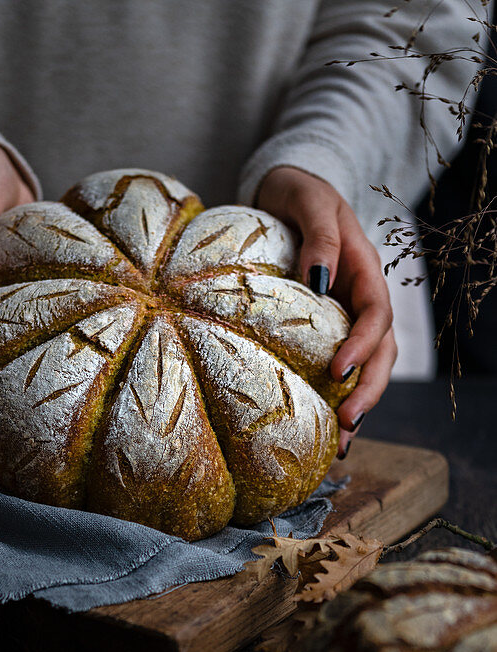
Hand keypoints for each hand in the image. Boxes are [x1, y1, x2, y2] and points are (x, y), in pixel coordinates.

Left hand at [257, 166, 395, 458]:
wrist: (288, 191)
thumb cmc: (298, 192)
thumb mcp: (309, 201)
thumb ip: (319, 237)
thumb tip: (319, 280)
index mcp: (365, 270)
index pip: (376, 314)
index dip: (363, 345)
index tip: (338, 371)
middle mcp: (362, 299)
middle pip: (382, 352)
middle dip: (368, 390)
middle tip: (347, 422)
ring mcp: (349, 318)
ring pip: (369, 368)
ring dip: (359, 404)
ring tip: (342, 442)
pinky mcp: (329, 331)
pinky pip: (343, 369)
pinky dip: (338, 399)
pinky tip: (327, 430)